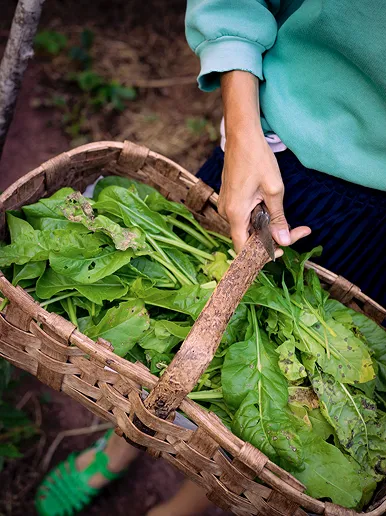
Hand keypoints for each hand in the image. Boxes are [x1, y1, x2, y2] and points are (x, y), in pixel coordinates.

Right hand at [218, 128, 310, 252]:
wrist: (242, 135)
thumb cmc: (257, 158)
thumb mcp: (274, 189)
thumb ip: (278, 218)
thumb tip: (284, 241)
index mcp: (235, 212)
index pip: (243, 247)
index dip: (261, 254)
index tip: (281, 250)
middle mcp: (226, 212)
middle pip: (247, 238)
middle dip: (271, 238)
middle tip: (296, 231)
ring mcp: (226, 205)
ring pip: (247, 227)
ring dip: (266, 226)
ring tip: (284, 215)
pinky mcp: (229, 199)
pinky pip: (243, 216)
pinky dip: (258, 217)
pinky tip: (270, 206)